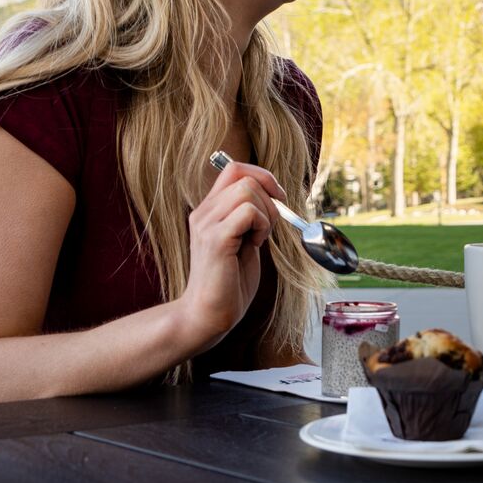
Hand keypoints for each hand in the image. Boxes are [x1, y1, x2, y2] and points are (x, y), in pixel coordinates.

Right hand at [176, 160, 283, 349]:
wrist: (209, 314)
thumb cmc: (230, 282)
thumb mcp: (244, 239)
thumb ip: (251, 216)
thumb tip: (275, 195)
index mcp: (210, 210)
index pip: (234, 168)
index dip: (263, 176)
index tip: (278, 199)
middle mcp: (203, 212)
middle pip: (245, 176)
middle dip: (270, 198)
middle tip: (268, 228)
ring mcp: (206, 224)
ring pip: (248, 190)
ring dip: (266, 213)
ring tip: (258, 238)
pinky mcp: (215, 240)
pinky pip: (248, 212)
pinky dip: (262, 225)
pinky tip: (255, 245)